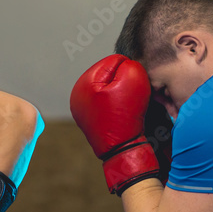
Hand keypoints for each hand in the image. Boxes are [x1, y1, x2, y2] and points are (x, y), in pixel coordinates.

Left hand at [70, 54, 159, 192]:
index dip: (129, 70)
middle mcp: (77, 94)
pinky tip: (122, 114)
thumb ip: (130, 65)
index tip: (135, 86)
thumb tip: (126, 64)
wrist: (122, 150)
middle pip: (109, 74)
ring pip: (109, 88)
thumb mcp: (133, 82)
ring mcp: (82, 108)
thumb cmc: (126, 118)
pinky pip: (107, 102)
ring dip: (120, 92)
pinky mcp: (90, 118)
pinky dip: (117, 104)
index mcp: (83, 82)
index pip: (113, 60)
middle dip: (122, 81)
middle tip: (131, 96)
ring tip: (127, 106)